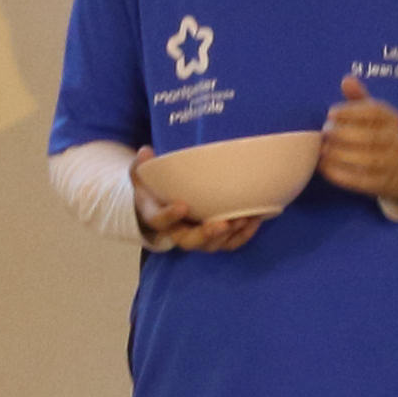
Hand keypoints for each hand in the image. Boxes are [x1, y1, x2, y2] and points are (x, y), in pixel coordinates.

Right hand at [131, 147, 261, 252]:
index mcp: (158, 218)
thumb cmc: (154, 189)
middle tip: (223, 223)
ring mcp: (197, 238)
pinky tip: (255, 219)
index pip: (160, 222)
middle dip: (207, 235)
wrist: (163, 205)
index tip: (183, 205)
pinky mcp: (214, 238)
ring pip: (213, 245)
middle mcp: (178, 233)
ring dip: (229, 235)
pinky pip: (229, 243)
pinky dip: (243, 235)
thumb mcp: (142, 176)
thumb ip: (142, 166)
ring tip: (244, 219)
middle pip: (190, 242)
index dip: (170, 216)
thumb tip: (146, 151)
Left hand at [319, 75, 397, 206]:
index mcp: (391, 119)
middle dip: (343, 135)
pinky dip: (341, 175)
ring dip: (341, 155)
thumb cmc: (378, 133)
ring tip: (322, 150)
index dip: (352, 112)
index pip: (375, 112)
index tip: (330, 113)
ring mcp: (390, 164)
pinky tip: (324, 167)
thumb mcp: (372, 114)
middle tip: (325, 133)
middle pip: (371, 138)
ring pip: (367, 160)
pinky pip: (362, 181)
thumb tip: (347, 80)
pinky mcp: (381, 184)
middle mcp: (394, 141)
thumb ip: (358, 97)